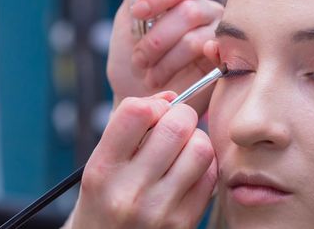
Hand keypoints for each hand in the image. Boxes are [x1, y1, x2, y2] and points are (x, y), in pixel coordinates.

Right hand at [69, 92, 216, 228]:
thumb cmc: (105, 201)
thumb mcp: (102, 164)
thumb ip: (131, 127)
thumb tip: (172, 98)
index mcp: (102, 169)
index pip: (137, 112)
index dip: (154, 104)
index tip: (155, 113)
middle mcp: (129, 191)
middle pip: (177, 125)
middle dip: (182, 117)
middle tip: (175, 127)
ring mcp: (159, 210)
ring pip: (201, 148)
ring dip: (196, 141)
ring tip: (182, 150)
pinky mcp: (184, 223)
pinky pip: (211, 175)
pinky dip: (205, 166)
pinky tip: (188, 173)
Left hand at [107, 0, 223, 112]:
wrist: (137, 99)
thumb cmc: (132, 58)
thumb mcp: (130, 16)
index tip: (137, 13)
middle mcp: (207, 15)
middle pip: (189, 10)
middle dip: (156, 37)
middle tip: (140, 58)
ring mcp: (219, 41)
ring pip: (196, 38)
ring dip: (164, 59)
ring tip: (150, 73)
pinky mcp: (224, 67)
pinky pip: (214, 58)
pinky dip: (190, 65)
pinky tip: (175, 77)